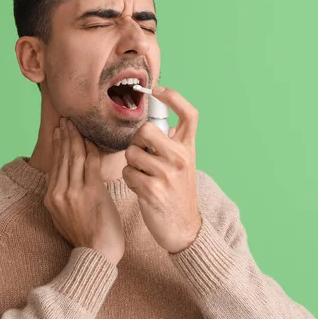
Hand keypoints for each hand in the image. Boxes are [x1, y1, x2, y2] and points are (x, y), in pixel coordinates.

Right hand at [44, 118, 124, 265]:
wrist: (96, 254)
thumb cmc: (86, 237)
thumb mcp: (65, 217)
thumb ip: (64, 197)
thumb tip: (67, 182)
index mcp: (51, 198)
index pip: (54, 164)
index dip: (57, 145)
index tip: (59, 131)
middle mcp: (59, 193)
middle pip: (63, 157)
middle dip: (65, 135)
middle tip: (67, 119)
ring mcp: (74, 192)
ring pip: (75, 157)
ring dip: (76, 137)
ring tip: (75, 124)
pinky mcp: (91, 192)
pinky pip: (91, 164)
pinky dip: (92, 149)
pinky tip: (91, 140)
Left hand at [122, 87, 202, 253]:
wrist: (183, 227)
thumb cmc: (178, 192)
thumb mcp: (183, 164)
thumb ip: (174, 143)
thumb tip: (160, 121)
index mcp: (189, 148)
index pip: (189, 114)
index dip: (173, 97)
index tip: (157, 90)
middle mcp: (181, 158)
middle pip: (147, 130)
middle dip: (137, 141)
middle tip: (142, 154)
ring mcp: (167, 174)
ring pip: (132, 153)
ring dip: (132, 164)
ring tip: (143, 176)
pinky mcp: (152, 190)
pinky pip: (128, 172)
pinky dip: (130, 180)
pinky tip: (141, 188)